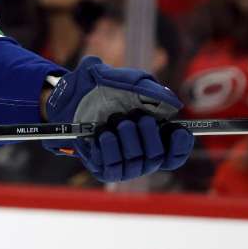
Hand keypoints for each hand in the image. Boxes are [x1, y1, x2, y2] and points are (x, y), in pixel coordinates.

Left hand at [44, 57, 192, 182]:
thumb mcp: (121, 79)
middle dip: (148, 134)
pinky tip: (103, 135)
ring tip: (114, 121)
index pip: (175, 154)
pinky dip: (109, 149)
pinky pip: (113, 168)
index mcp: (151, 136)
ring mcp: (122, 164)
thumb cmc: (98, 88)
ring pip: (136, 163)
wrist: (66, 97)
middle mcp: (140, 154)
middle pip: (157, 157)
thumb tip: (174, 102)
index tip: (176, 129)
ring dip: (127, 139)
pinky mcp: (103, 169)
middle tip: (137, 118)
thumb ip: (147, 86)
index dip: (180, 145)